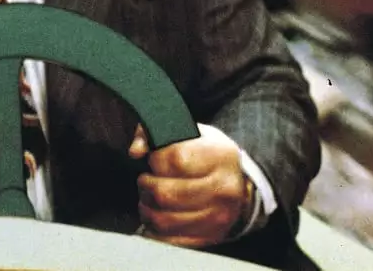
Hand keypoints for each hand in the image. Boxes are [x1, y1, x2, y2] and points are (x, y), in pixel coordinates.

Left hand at [128, 123, 251, 247]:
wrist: (237, 183)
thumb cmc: (205, 154)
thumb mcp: (188, 132)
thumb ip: (155, 133)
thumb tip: (135, 151)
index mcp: (220, 156)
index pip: (175, 159)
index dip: (155, 159)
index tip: (153, 159)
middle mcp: (224, 189)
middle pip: (165, 193)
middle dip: (145, 186)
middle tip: (146, 181)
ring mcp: (218, 217)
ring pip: (164, 219)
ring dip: (146, 209)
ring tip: (148, 199)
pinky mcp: (210, 237)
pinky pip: (171, 241)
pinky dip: (155, 231)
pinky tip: (155, 217)